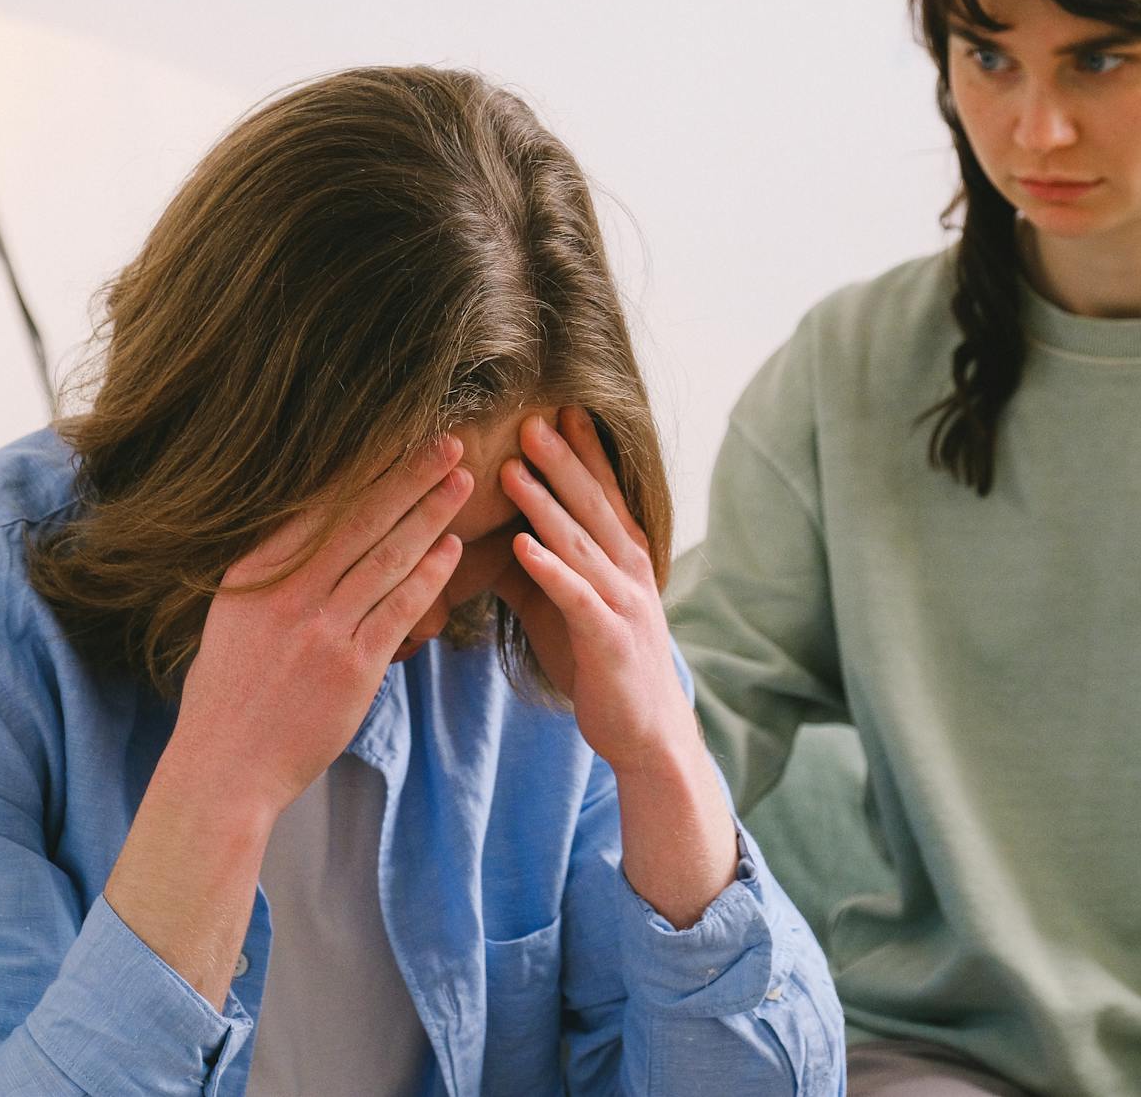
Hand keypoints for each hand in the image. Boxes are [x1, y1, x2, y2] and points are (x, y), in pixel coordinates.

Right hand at [175, 435, 472, 817]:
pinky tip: (453, 549)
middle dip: (409, 476)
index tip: (399, 437)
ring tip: (461, 483)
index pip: (319, 505)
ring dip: (431, 515)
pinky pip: (400, 608)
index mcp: (255, 572)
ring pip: (388, 556)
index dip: (366, 467)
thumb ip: (271, 575)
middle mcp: (288, 592)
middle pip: (361, 518)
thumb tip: (308, 537)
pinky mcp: (353, 666)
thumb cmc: (228, 693)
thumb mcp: (232, 616)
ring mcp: (322, 628)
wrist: (224, 768)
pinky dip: (429, 575)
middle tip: (448, 444)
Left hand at [497, 407, 694, 772]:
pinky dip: (550, 570)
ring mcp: (622, 604)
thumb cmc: (603, 664)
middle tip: (531, 419)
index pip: (604, 493)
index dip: (584, 451)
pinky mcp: (609, 640)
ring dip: (546, 505)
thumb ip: (541, 569)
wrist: (647, 732)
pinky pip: (575, 597)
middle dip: (562, 461)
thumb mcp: (569, 607)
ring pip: (580, 544)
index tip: (561, 407)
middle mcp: (630, 571)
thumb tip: (493, 537)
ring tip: (512, 470)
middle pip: (593, 505)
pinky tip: (523, 546)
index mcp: (624, 558)